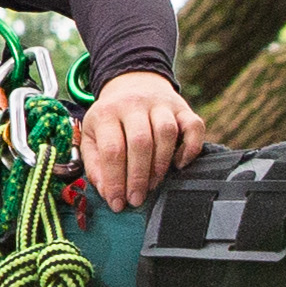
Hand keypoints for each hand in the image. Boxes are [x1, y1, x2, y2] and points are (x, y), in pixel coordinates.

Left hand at [79, 67, 205, 212]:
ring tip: (153, 184)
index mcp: (106, 112)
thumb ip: (95, 165)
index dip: (115, 180)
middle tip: (137, 199)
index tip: (118, 203)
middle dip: (138, 177)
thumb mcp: (91, 137)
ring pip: (166, 132)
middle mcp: (134, 104)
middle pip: (140, 142)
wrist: (133, 84)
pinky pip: (194, 126)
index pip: (112, 149)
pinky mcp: (182, 108)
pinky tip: (179, 164)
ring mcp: (160, 104)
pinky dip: (190, 148)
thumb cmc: (111, 119)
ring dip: (161, 164)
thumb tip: (107, 192)